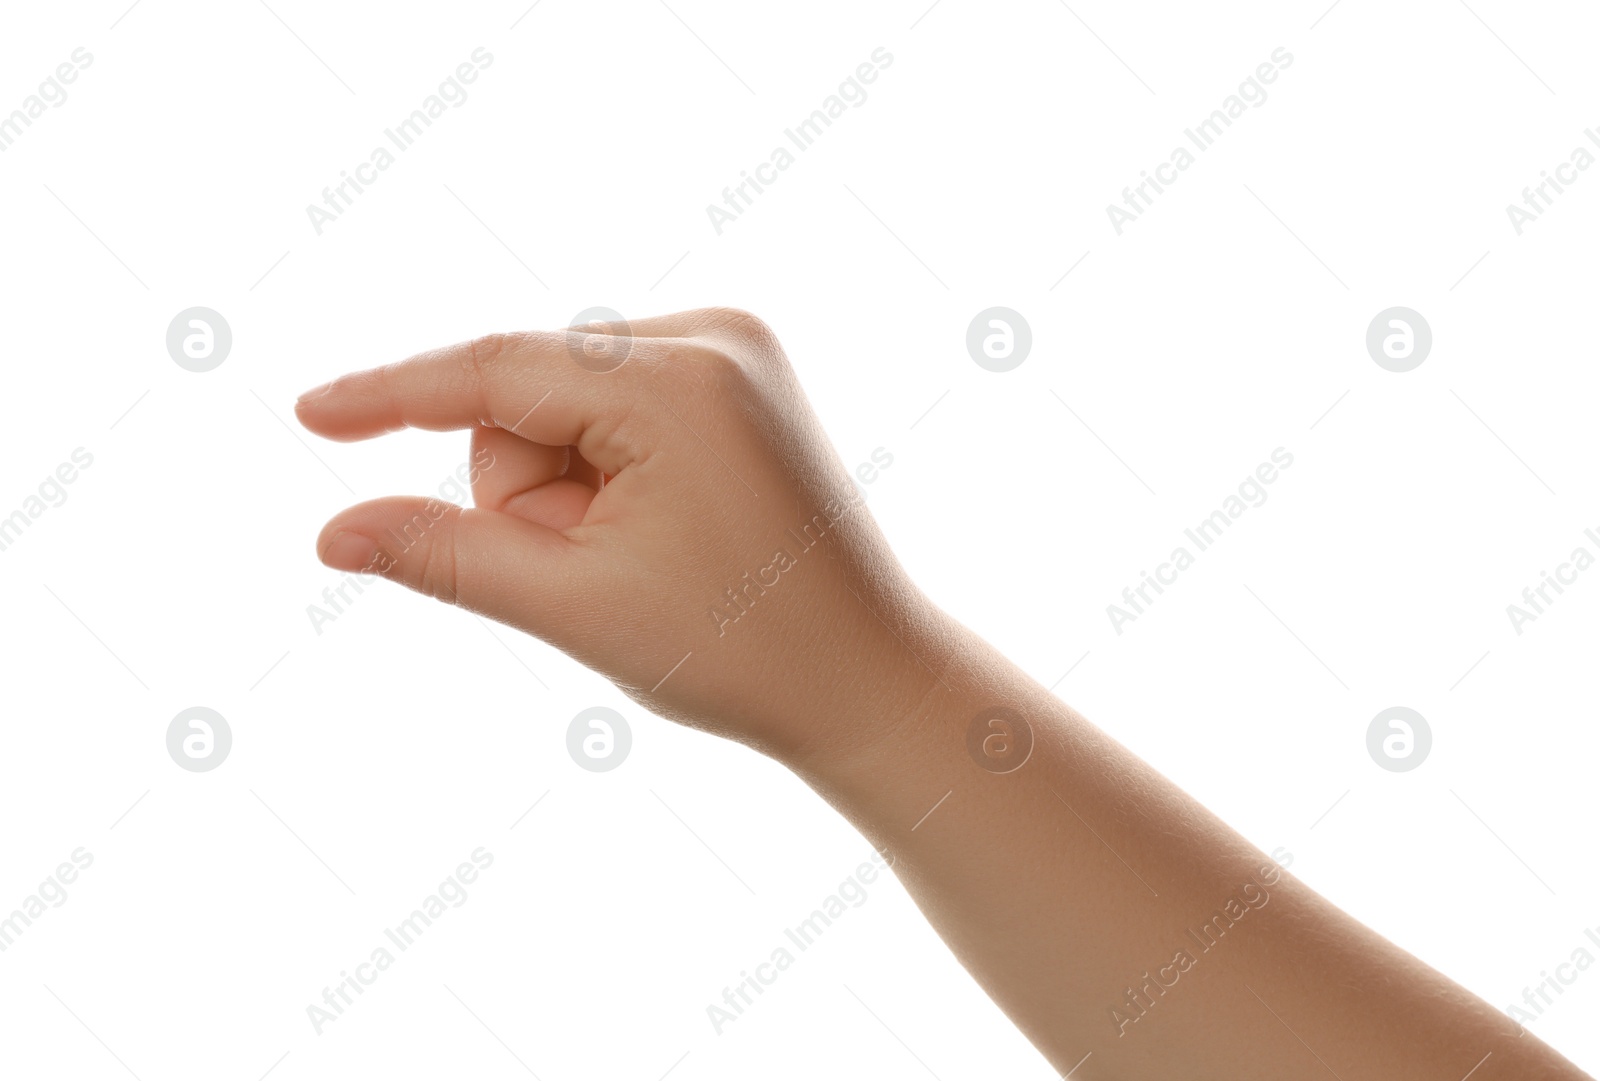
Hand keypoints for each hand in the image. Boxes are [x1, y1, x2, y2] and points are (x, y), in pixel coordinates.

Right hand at [296, 307, 947, 764]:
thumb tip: (333, 531)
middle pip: (526, 394)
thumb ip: (447, 556)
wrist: (869, 679)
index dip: (392, 395)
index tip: (310, 412)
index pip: (492, 369)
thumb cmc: (744, 652)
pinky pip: (612, 404)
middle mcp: (715, 336)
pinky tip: (663, 528)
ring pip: (562, 401)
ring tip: (642, 556)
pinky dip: (604, 469)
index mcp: (678, 383)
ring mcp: (736, 347)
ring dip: (567, 488)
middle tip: (599, 569)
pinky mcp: (740, 372)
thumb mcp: (578, 605)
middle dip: (528, 490)